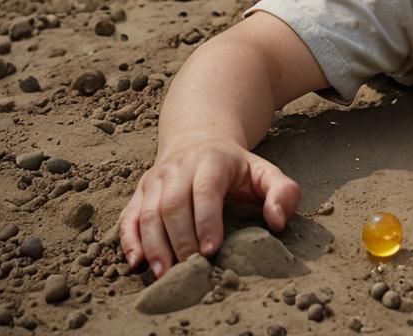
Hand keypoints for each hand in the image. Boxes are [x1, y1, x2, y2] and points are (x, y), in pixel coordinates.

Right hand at [119, 136, 299, 277]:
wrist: (200, 139)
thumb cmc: (237, 166)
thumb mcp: (266, 172)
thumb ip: (283, 192)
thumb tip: (278, 222)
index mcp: (212, 161)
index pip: (205, 191)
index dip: (206, 221)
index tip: (210, 250)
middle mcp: (178, 168)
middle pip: (172, 205)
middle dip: (180, 240)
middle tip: (191, 269)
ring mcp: (155, 180)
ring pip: (148, 213)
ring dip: (154, 246)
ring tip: (166, 273)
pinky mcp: (140, 192)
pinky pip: (129, 217)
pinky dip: (130, 241)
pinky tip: (137, 263)